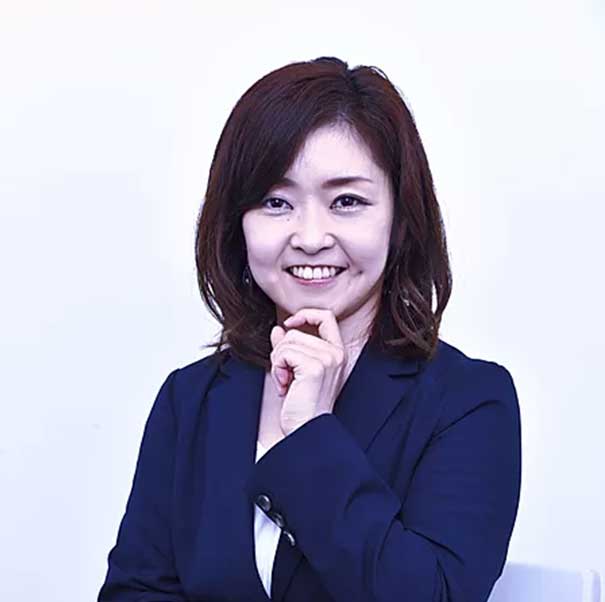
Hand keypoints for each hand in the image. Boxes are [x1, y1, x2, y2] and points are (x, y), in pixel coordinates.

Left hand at [270, 309, 347, 435]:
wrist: (306, 430)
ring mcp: (327, 359)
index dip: (305, 314)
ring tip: (286, 382)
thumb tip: (278, 329)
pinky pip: (284, 353)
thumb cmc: (303, 405)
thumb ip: (289, 347)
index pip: (326, 316)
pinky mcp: (315, 367)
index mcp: (336, 352)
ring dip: (278, 362)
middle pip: (295, 332)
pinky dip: (278, 368)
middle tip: (285, 375)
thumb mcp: (295, 370)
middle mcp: (335, 353)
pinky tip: (284, 386)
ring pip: (287, 341)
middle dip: (281, 352)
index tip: (289, 323)